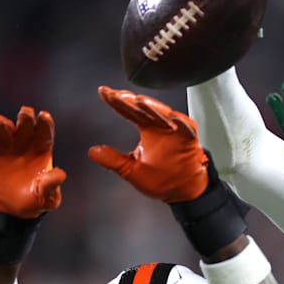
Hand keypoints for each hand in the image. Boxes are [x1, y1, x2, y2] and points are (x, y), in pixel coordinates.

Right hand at [0, 106, 65, 218]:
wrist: (12, 207)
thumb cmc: (34, 200)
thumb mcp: (47, 197)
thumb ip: (52, 185)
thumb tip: (61, 174)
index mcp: (42, 149)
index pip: (45, 131)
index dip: (46, 123)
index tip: (44, 116)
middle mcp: (26, 142)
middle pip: (26, 122)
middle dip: (26, 116)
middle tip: (24, 114)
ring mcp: (8, 143)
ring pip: (4, 124)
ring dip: (1, 121)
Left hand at [91, 86, 208, 202]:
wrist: (183, 191)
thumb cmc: (162, 179)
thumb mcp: (131, 170)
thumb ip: (113, 160)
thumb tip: (93, 152)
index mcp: (147, 129)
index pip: (129, 111)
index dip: (116, 101)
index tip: (103, 92)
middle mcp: (160, 126)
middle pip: (144, 109)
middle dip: (131, 101)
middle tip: (118, 95)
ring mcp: (176, 130)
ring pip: (164, 114)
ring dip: (153, 107)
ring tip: (140, 101)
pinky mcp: (190, 138)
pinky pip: (187, 128)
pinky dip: (181, 122)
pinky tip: (173, 117)